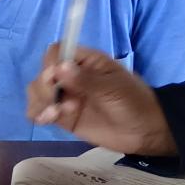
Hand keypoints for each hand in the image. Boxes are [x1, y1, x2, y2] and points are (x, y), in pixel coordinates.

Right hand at [26, 47, 178, 156]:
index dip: (50, 63)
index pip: (57, 52)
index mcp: (86, 62)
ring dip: (40, 101)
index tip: (54, 77)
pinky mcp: (64, 117)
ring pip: (38, 93)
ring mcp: (66, 97)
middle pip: (43, 73)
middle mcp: (72, 77)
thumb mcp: (113, 89)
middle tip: (59, 100)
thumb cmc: (134, 102)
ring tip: (57, 114)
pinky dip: (39, 114)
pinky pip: (41, 112)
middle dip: (44, 86)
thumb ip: (86, 80)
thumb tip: (58, 68)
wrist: (146, 132)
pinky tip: (50, 119)